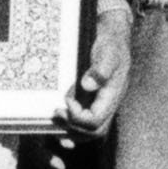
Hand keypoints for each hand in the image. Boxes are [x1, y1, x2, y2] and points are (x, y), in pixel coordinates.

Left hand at [45, 9, 132, 168]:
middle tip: (56, 113)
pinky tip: (58, 116)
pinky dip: (70, 124)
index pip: (95, 122)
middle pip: (93, 132)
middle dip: (73, 127)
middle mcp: (107, 104)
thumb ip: (101, 67)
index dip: (78, 117)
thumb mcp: (109, 49)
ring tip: (54, 117)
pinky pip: (83, 120)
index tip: (66, 100)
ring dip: (70, 129)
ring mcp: (100, 103)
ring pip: (88, 131)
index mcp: (112, 96)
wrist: (113, 35)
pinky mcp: (92, 100)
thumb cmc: (110, 41)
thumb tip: (87, 85)